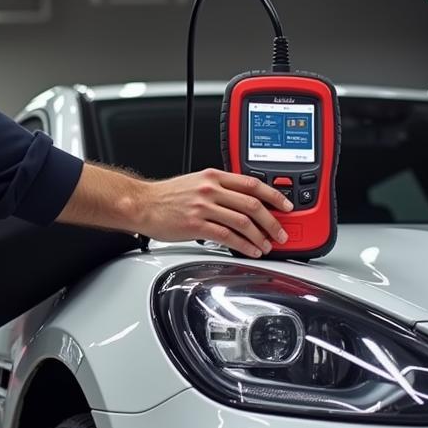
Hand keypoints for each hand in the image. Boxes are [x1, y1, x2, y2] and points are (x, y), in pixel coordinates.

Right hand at [139, 169, 291, 256]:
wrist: (142, 204)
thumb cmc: (166, 196)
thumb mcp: (196, 182)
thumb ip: (220, 188)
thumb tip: (244, 201)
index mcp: (213, 176)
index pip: (252, 184)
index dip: (274, 196)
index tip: (286, 206)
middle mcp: (210, 189)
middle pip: (252, 204)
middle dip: (272, 221)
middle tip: (281, 232)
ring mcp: (203, 207)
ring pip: (243, 222)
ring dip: (260, 237)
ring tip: (267, 246)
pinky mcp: (196, 225)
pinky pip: (227, 236)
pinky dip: (243, 245)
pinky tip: (250, 251)